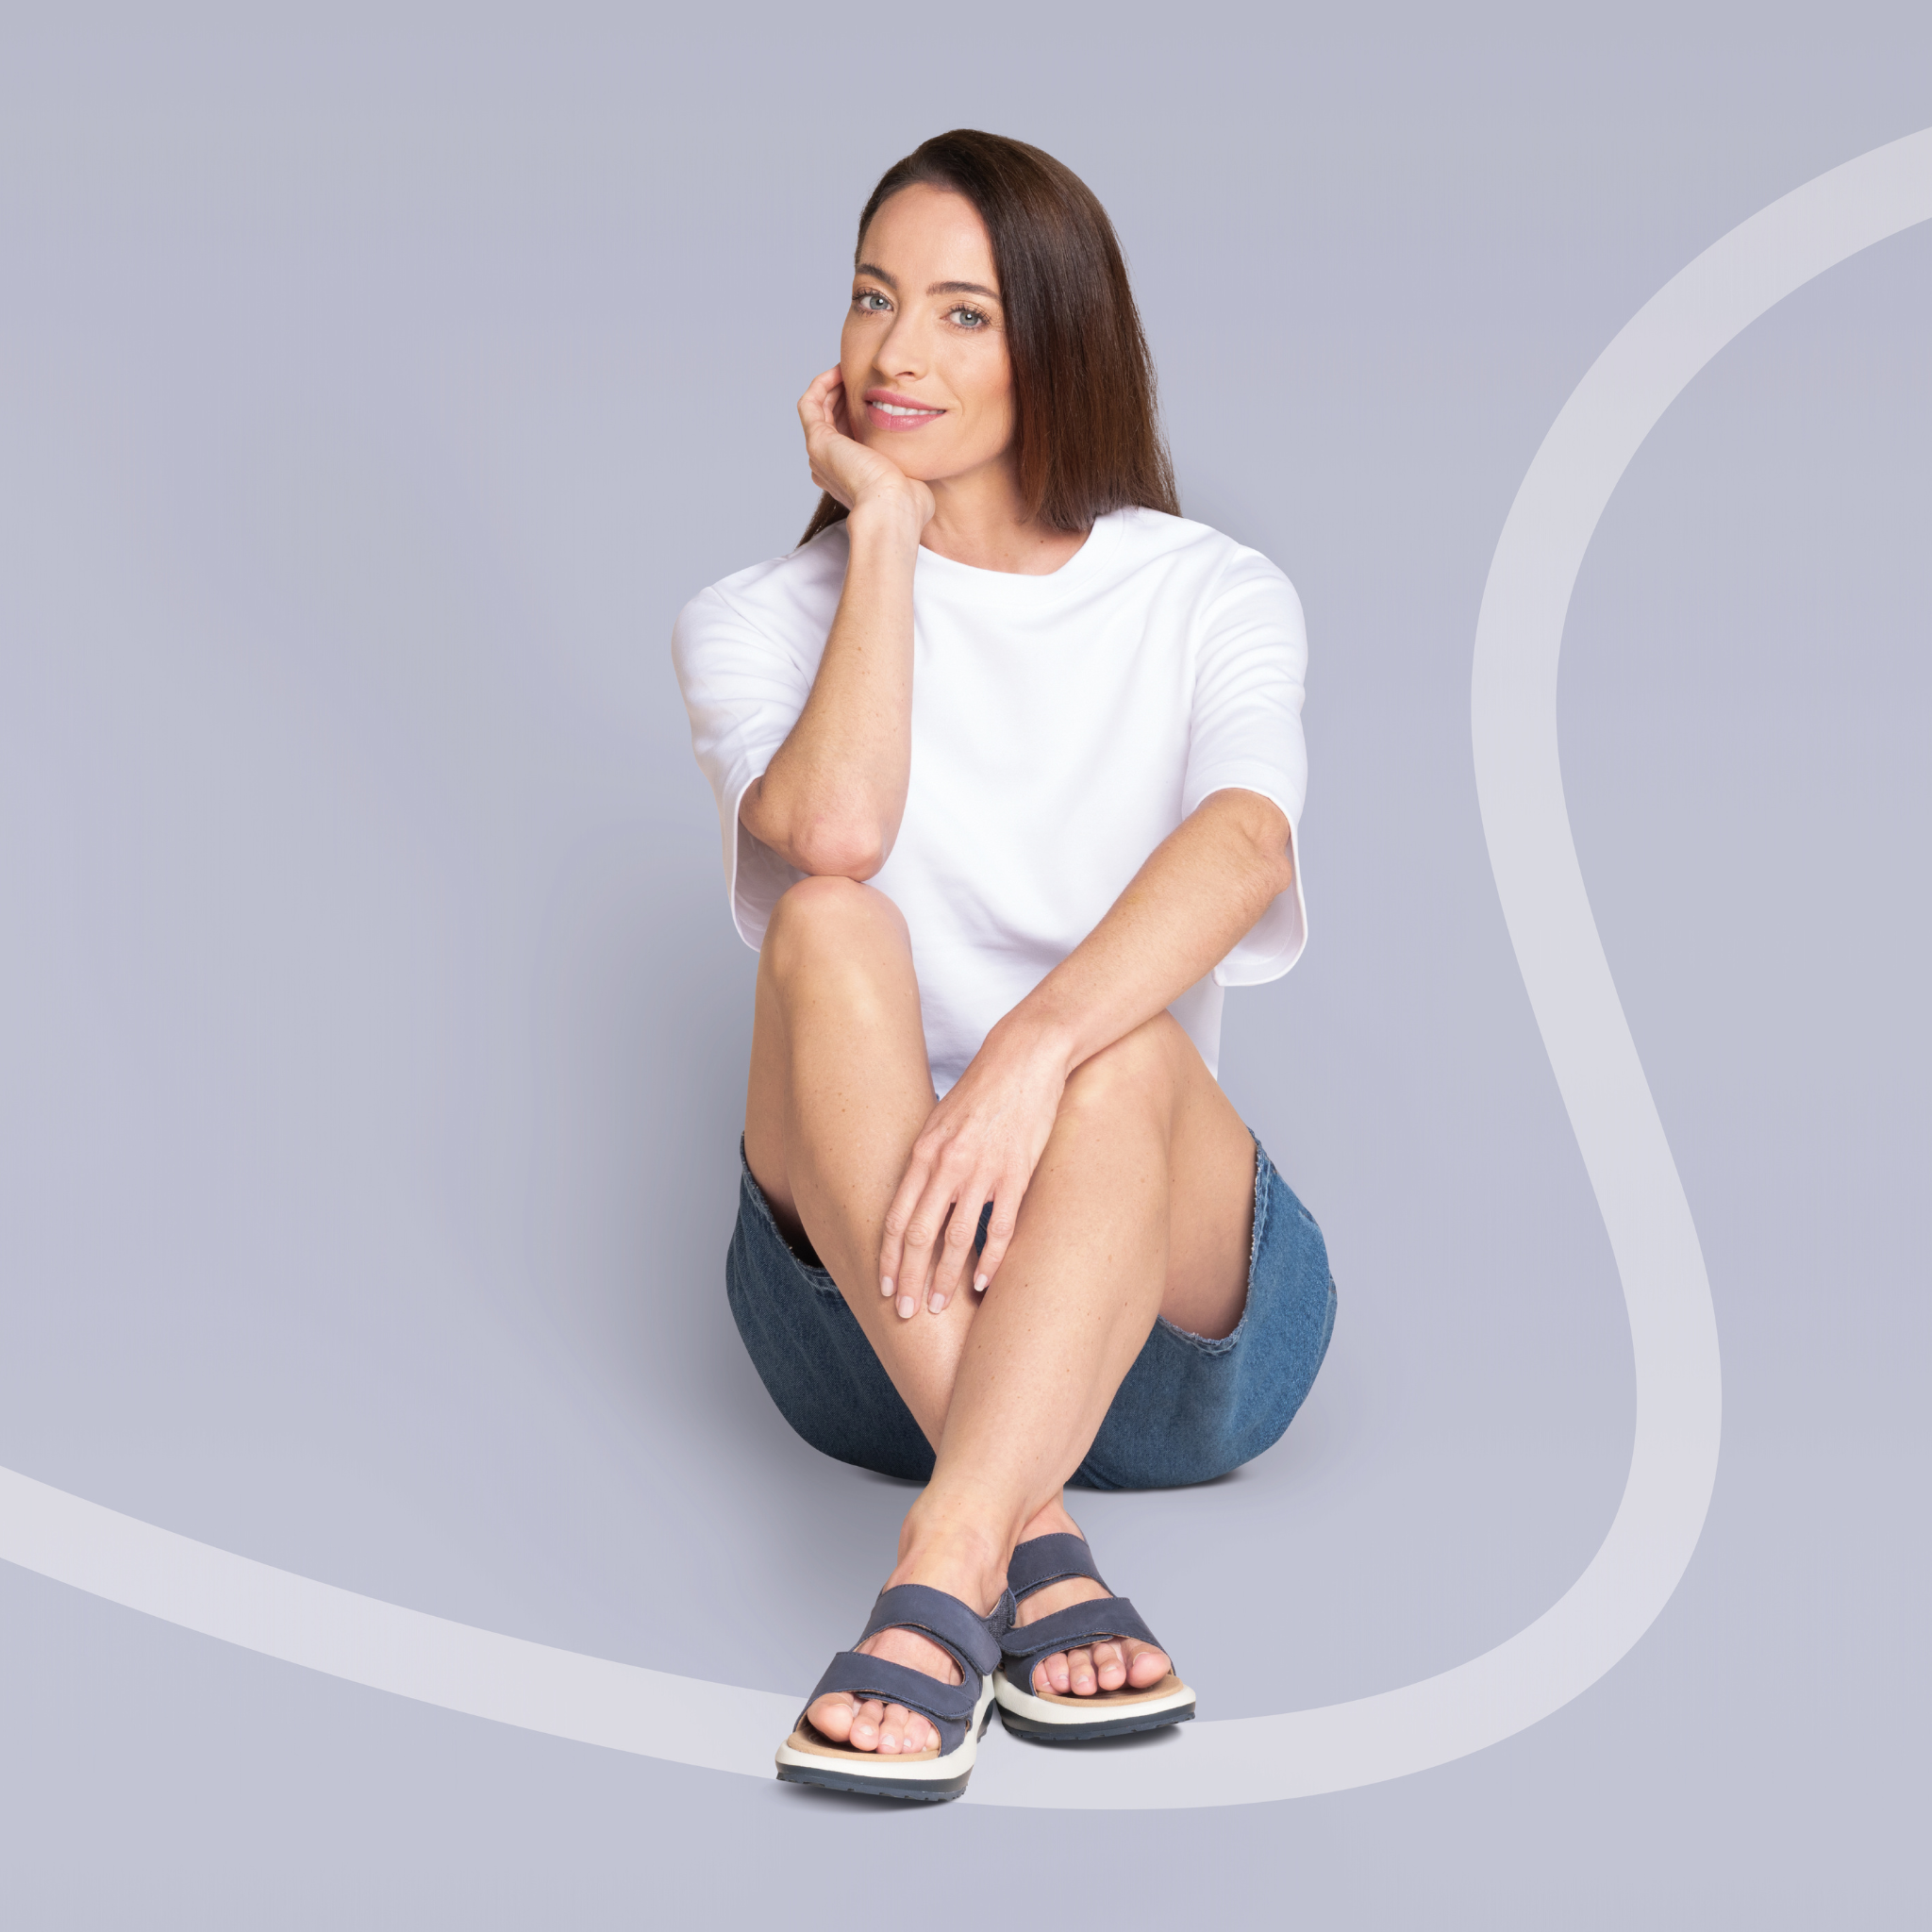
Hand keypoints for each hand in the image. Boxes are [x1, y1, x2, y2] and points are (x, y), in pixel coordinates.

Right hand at [798, 367, 933, 536]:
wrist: (893, 509)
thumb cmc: (908, 503)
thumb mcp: (913, 477)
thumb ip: (913, 464)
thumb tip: (930, 456)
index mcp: (849, 476)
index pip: (847, 434)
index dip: (857, 410)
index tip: (876, 393)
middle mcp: (829, 466)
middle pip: (831, 420)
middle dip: (845, 394)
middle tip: (862, 374)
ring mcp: (820, 454)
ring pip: (819, 410)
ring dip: (832, 385)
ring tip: (850, 367)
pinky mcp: (817, 441)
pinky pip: (809, 404)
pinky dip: (821, 384)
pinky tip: (840, 370)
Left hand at [878, 1016, 1072, 1317]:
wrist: (1025, 1056)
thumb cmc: (984, 1088)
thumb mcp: (942, 1119)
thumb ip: (928, 1158)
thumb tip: (919, 1194)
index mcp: (924, 1152)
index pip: (896, 1217)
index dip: (889, 1257)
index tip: (885, 1286)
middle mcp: (947, 1165)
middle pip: (919, 1235)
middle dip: (909, 1279)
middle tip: (906, 1312)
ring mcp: (982, 1171)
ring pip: (955, 1238)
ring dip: (944, 1277)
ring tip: (939, 1305)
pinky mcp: (1016, 1174)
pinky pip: (999, 1228)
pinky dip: (989, 1260)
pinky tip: (983, 1283)